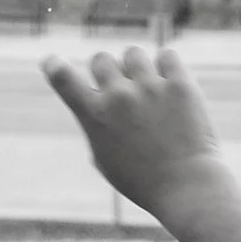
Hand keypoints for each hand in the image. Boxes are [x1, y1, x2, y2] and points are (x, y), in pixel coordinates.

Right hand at [41, 47, 226, 217]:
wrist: (187, 188)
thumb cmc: (144, 181)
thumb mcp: (106, 160)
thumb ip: (97, 126)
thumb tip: (97, 100)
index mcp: (95, 116)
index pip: (63, 78)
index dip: (54, 65)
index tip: (53, 61)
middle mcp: (119, 97)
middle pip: (101, 59)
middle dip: (109, 72)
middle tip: (123, 90)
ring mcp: (150, 88)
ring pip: (133, 54)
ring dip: (138, 67)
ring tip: (150, 88)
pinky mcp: (180, 85)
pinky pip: (167, 56)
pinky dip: (166, 66)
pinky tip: (170, 84)